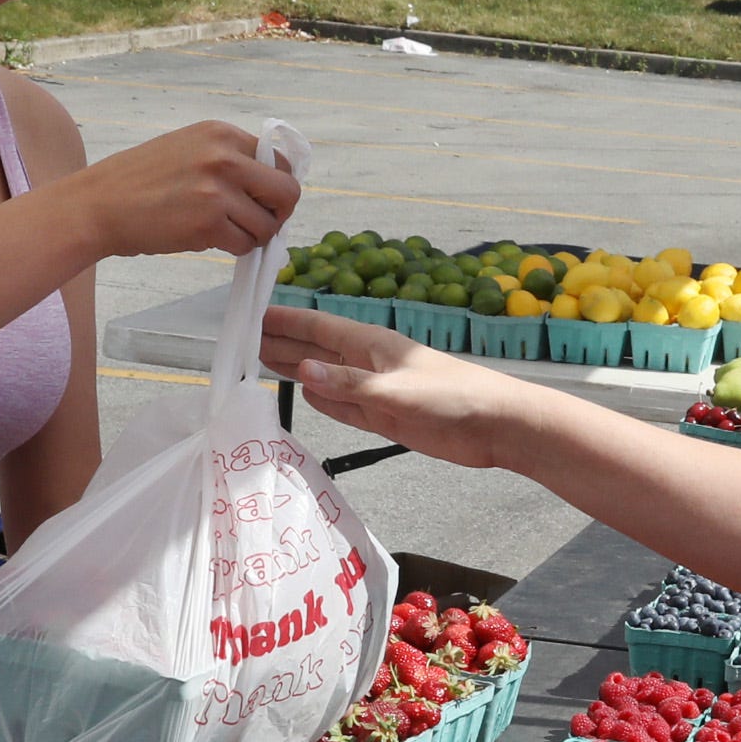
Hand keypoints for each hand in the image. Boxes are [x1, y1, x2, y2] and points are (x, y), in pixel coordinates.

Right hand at [73, 122, 301, 259]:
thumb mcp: (189, 149)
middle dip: (277, 214)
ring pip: (267, 226)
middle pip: (287, 193)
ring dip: (251, 236)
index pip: (280, 162)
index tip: (264, 201)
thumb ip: (230, 159)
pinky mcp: (208, 223)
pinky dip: (232, 248)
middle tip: (257, 223)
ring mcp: (217, 190)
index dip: (277, 187)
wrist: (98, 204)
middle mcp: (224, 157)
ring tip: (220, 230)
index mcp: (221, 134)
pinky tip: (204, 238)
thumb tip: (274, 186)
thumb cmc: (141, 182)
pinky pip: (244, 244)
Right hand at [263, 305, 530, 467]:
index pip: (318, 328)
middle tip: (242, 340)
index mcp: (372, 344)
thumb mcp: (396, 392)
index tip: (252, 315)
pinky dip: (322, 401)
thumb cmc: (454, 397)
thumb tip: (301, 372)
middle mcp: (369, 363)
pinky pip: (343, 406)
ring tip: (262, 362)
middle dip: (281, 343)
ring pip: (325, 377)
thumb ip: (348, 386)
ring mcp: (377, 391)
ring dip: (296, 371)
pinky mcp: (385, 417)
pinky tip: (305, 395)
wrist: (498, 426)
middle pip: (315, 350)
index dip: (285, 321)